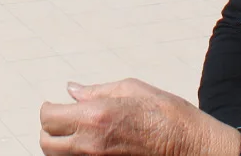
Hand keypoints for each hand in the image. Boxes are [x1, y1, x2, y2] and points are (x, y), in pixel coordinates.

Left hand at [39, 79, 240, 155]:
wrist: (194, 147)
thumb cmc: (168, 116)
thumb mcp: (132, 90)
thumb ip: (96, 91)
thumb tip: (72, 90)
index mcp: (95, 117)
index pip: (48, 118)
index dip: (48, 110)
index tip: (55, 106)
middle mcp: (91, 144)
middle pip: (47, 144)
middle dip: (50, 130)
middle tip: (62, 120)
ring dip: (62, 146)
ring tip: (76, 134)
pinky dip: (78, 154)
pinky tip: (91, 145)